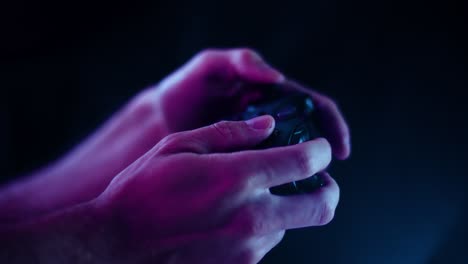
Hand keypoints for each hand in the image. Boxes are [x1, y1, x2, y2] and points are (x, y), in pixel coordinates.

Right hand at [92, 116, 337, 262]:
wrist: (115, 248)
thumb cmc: (141, 191)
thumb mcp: (178, 147)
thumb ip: (230, 133)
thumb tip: (267, 126)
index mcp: (237, 179)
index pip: (306, 163)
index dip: (320, 151)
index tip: (317, 148)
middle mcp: (251, 218)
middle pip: (322, 206)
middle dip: (326, 188)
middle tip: (311, 178)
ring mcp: (247, 250)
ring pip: (292, 224)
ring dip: (283, 207)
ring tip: (247, 197)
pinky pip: (266, 243)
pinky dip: (260, 228)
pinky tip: (227, 220)